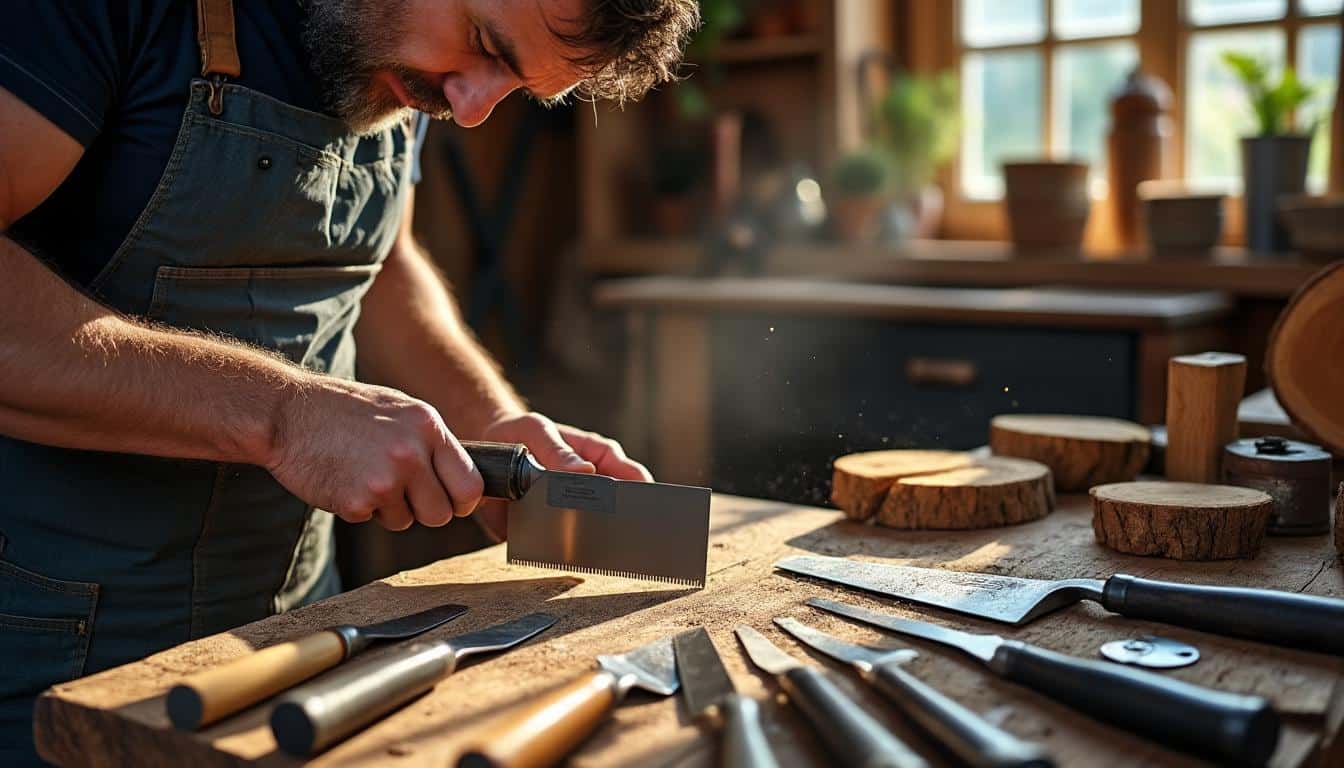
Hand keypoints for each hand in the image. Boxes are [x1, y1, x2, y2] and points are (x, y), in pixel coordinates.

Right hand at [266, 376, 483, 530]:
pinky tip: (344, 479)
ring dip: (389, 509)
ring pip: (407, 521)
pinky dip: (358, 508)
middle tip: (400, 493)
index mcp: (428, 427)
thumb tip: (460, 477)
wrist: (287, 412)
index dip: (462, 501)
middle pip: (442, 514)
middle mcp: (411, 453)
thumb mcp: (400, 411)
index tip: (450, 501)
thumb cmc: (345, 410)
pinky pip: (371, 519)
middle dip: (424, 511)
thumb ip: (431, 442)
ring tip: (364, 475)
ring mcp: (384, 478)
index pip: (470, 485)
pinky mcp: (356, 501)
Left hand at [473, 413, 651, 540]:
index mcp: (601, 458)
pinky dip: (560, 552)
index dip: (641, 497)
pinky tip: (555, 555)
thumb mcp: (536, 431)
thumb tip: (585, 470)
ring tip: (582, 547)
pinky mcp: (550, 530)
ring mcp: (574, 509)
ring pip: (595, 533)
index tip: (638, 513)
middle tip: (610, 535)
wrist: (487, 451)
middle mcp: (594, 486)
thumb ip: (557, 451)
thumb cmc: (519, 433)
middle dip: (618, 525)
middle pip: (619, 511)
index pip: (634, 479)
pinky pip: (562, 547)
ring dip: (589, 542)